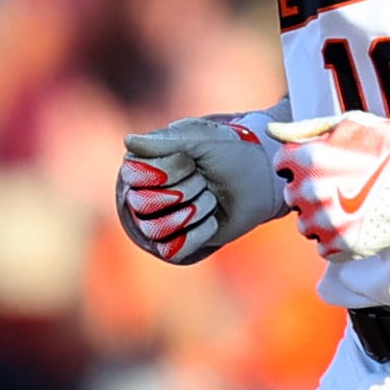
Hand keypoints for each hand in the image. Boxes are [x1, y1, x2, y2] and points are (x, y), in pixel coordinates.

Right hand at [118, 109, 286, 265]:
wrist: (261, 178)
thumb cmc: (230, 153)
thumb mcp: (201, 140)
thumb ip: (166, 141)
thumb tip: (128, 142)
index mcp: (145, 163)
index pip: (134, 175)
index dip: (166, 171)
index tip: (191, 162)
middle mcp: (146, 191)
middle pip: (142, 203)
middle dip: (183, 191)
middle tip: (204, 181)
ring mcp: (161, 219)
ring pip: (155, 228)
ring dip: (192, 212)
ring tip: (211, 199)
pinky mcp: (178, 243)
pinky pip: (171, 250)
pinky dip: (198, 234)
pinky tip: (213, 220)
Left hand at [270, 109, 389, 259]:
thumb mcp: (348, 123)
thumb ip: (304, 128)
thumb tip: (273, 132)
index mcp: (309, 159)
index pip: (282, 166)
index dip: (301, 164)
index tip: (323, 166)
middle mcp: (312, 192)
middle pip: (293, 197)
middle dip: (310, 191)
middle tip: (341, 186)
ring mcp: (329, 221)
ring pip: (305, 226)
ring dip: (320, 217)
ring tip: (349, 207)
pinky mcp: (347, 244)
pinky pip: (324, 248)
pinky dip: (335, 240)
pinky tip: (355, 224)